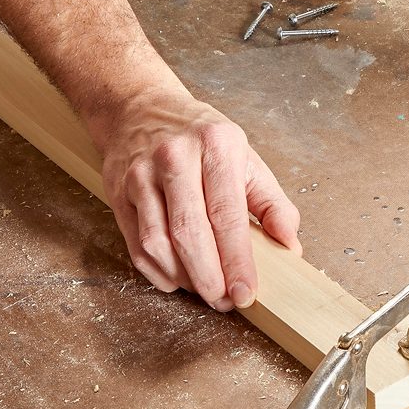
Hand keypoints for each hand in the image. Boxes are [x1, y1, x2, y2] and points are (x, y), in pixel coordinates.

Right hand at [91, 86, 301, 310]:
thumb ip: (272, 203)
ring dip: (184, 278)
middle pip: (190, 233)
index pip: (228, 214)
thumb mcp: (246, 158)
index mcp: (216, 145)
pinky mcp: (117, 191)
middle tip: (224, 300)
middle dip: (210, 277)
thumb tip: (290, 244)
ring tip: (205, 289)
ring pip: (158, 243)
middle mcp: (175, 157)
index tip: (246, 291)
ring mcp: (141, 174)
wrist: (141, 108)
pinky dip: (157, 271)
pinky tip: (177, 278)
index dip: (237, 260)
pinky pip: (136, 244)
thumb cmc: (200, 137)